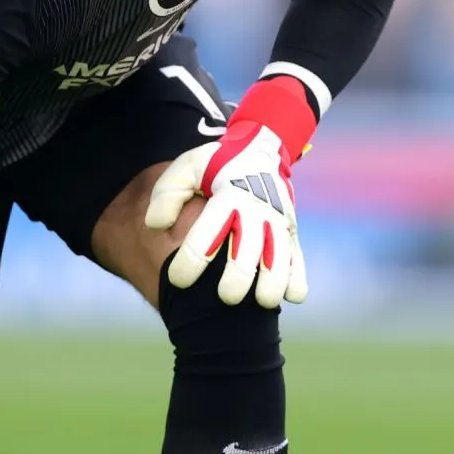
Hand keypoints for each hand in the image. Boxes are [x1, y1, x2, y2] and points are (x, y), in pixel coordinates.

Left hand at [146, 120, 308, 307]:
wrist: (258, 150)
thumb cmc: (214, 167)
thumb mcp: (186, 168)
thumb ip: (167, 194)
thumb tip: (156, 224)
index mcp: (229, 194)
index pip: (209, 231)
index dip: (192, 259)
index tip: (177, 280)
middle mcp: (257, 209)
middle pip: (250, 248)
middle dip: (240, 276)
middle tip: (226, 299)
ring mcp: (278, 221)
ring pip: (280, 256)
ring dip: (274, 282)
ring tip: (263, 303)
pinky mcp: (292, 231)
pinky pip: (298, 257)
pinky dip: (297, 277)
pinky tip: (291, 297)